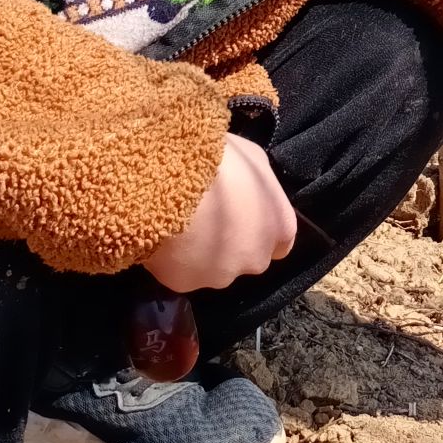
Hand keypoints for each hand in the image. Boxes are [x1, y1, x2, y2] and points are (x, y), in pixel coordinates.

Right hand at [146, 130, 297, 291]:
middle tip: (205, 217)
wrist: (168, 179)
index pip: (279, 242)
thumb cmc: (218, 160)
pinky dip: (172, 259)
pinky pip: (179, 272)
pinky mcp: (185, 284)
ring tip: (179, 224)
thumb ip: (259, 184)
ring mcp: (221, 275)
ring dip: (199, 252)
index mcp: (279, 228)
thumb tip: (250, 191)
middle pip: (245, 258)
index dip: (257, 228)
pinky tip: (162, 234)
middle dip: (229, 243)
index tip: (238, 215)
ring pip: (211, 268)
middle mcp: (256, 259)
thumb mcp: (252, 158)